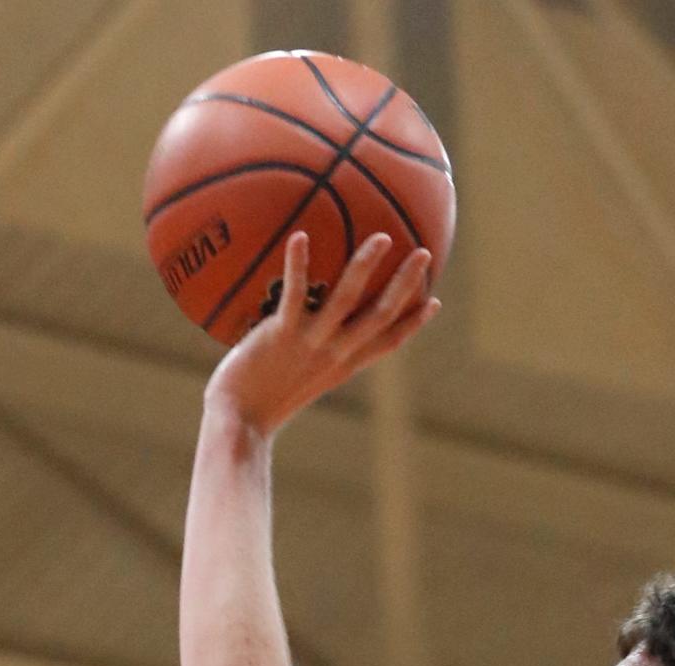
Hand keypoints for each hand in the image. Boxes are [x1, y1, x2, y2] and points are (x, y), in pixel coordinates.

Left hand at [204, 230, 438, 437]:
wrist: (240, 420)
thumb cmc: (260, 399)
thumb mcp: (294, 378)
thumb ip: (306, 353)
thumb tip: (301, 329)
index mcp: (342, 366)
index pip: (388, 343)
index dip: (413, 323)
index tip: (434, 302)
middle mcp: (335, 354)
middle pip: (381, 316)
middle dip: (405, 285)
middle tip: (423, 252)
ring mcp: (311, 343)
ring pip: (347, 300)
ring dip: (366, 267)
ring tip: (382, 237)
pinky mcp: (283, 334)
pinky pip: (295, 293)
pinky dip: (299, 265)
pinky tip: (300, 235)